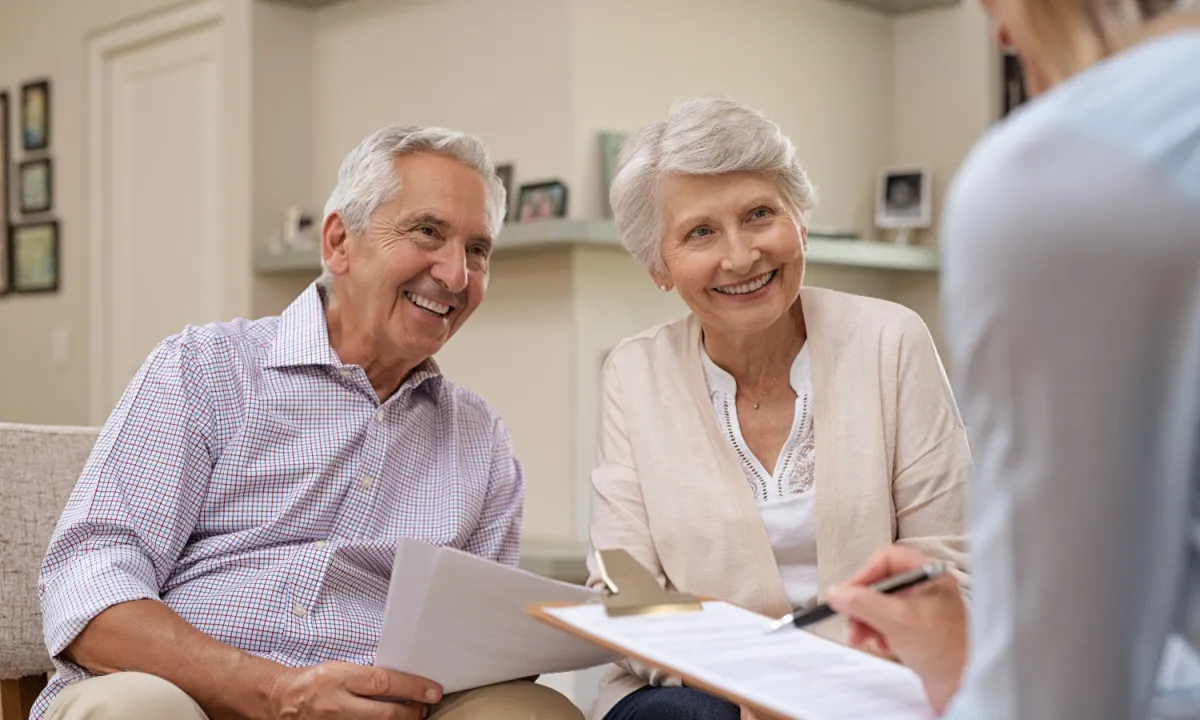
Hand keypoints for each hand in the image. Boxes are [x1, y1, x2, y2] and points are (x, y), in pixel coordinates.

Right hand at [266, 661, 441, 718]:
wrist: (284, 700)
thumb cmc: (318, 681)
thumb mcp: (343, 668)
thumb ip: (370, 676)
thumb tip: (406, 682)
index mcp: (341, 678)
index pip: (383, 682)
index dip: (412, 687)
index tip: (434, 690)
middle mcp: (338, 704)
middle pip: (385, 715)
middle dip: (412, 713)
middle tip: (425, 708)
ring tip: (412, 717)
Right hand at [826, 546, 966, 714]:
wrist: (964, 686)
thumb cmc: (944, 651)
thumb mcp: (895, 620)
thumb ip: (862, 602)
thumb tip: (836, 592)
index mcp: (930, 575)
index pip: (887, 559)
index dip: (864, 576)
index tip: (846, 595)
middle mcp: (928, 588)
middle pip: (881, 583)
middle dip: (862, 604)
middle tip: (852, 622)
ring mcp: (924, 610)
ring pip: (882, 604)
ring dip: (867, 620)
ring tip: (863, 638)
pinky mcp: (920, 631)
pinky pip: (889, 622)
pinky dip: (879, 632)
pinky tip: (883, 646)